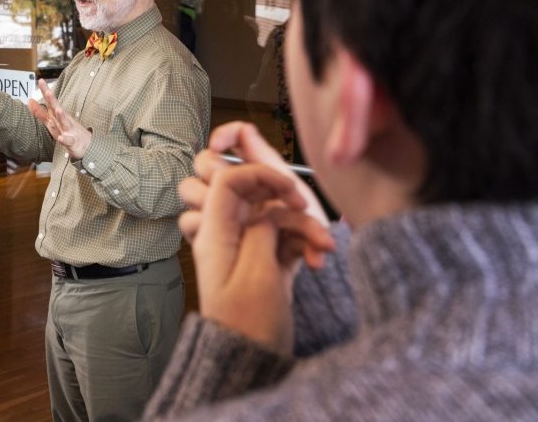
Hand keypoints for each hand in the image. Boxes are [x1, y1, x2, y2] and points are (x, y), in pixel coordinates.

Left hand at [27, 79, 91, 158]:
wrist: (86, 145)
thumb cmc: (67, 131)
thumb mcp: (51, 121)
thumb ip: (40, 112)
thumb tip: (29, 101)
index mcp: (57, 115)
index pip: (50, 102)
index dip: (45, 92)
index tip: (41, 81)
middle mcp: (63, 120)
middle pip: (57, 108)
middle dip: (52, 100)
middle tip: (47, 91)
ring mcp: (69, 130)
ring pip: (64, 122)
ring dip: (61, 116)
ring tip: (58, 110)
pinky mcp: (73, 142)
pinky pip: (68, 141)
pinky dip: (65, 139)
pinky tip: (60, 138)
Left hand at [178, 122, 334, 353]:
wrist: (252, 363)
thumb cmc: (249, 326)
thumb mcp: (257, 273)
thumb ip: (260, 230)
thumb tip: (266, 209)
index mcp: (213, 234)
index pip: (225, 179)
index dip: (258, 174)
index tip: (287, 189)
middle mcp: (224, 235)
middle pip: (249, 192)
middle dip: (282, 196)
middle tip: (302, 207)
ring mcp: (244, 247)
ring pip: (273, 214)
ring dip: (302, 226)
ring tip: (324, 246)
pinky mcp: (263, 260)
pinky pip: (283, 235)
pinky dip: (303, 242)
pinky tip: (317, 260)